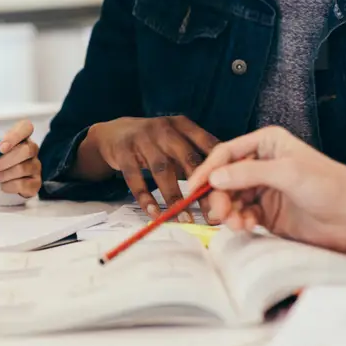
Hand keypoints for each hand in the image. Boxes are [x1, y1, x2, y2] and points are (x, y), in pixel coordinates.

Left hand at [0, 116, 41, 197]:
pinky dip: (8, 186)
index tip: (0, 148)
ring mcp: (36, 166)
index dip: (15, 136)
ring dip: (4, 174)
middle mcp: (32, 149)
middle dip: (5, 160)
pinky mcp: (36, 183)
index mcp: (22, 136)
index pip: (26, 127)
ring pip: (24, 168)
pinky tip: (3, 184)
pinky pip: (24, 184)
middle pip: (27, 150)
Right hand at [80, 116, 216, 219]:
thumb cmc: (152, 143)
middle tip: (214, 214)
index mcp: (182, 125)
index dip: (221, 168)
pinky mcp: (123, 151)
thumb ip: (196, 154)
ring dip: (175, 197)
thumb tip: (226, 183)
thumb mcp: (175, 139)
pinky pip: (135, 178)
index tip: (233, 193)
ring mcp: (142, 138)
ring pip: (163, 170)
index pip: (208, 144)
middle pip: (188, 159)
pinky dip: (146, 198)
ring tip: (185, 220)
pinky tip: (156, 214)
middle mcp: (164, 129)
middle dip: (202, 189)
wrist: (112, 134)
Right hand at [187, 126, 345, 251]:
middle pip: (224, 178)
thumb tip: (214, 178)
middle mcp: (262, 164)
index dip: (207, 170)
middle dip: (218, 196)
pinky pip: (243, 215)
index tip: (193, 187)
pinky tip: (246, 227)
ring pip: (231, 199)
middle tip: (219, 214)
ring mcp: (265, 190)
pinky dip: (239, 222)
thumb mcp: (287, 173)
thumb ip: (248, 174)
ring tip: (236, 224)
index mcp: (266, 144)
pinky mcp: (269, 213)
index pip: (226, 154)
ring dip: (228, 212)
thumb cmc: (331, 187)